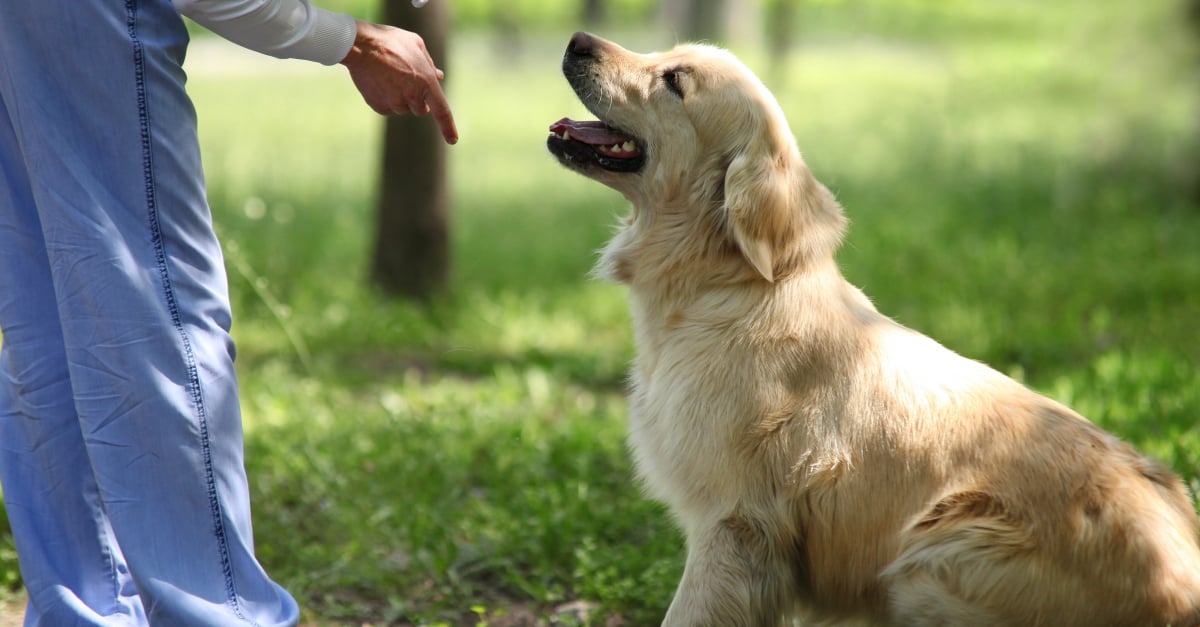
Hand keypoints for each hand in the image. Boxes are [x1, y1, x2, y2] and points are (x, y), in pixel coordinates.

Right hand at [340, 19, 457, 144]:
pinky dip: (386, 99)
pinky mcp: (379, 106)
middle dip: (418, 100)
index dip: (448, 128)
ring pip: (403, 109)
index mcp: (426, 82)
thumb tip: (439, 77)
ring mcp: (394, 103)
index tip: (453, 140)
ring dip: (400, 98)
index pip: (442, 111)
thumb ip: (429, 64)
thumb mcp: (416, 44)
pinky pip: (388, 109)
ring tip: (389, 76)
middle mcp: (412, 96)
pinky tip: (379, 82)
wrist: (360, 45)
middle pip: (421, 110)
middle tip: (406, 81)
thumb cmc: (390, 41)